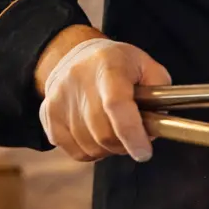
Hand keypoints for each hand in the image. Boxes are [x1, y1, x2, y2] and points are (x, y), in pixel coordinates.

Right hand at [36, 35, 170, 161]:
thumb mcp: (146, 66)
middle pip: (102, 132)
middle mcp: (79, 80)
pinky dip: (91, 152)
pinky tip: (97, 135)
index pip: (116, 104)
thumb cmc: (117, 64)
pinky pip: (75, 151)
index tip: (144, 152)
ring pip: (89, 146)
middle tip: (134, 139)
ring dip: (108, 149)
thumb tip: (153, 129)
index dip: (131, 133)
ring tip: (115, 132)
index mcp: (109, 66)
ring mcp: (59, 98)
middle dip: (124, 145)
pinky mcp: (48, 114)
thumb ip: (160, 94)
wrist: (73, 55)